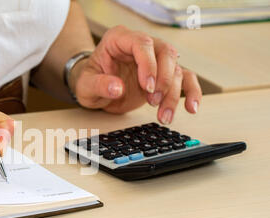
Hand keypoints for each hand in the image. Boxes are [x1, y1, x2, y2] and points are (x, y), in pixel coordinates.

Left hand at [71, 26, 201, 123]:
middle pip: (165, 53)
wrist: (94, 89)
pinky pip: (184, 78)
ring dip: (173, 94)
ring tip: (164, 116)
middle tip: (153, 102)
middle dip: (163, 80)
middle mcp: (141, 46)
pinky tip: (191, 108)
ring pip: (176, 69)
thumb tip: (118, 88)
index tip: (148, 87)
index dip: (149, 64)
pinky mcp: (163, 76)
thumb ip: (99, 85)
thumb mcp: (85, 86)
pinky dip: (190, 92)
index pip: (142, 43)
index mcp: (119, 40)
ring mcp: (155, 60)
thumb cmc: (89, 81)